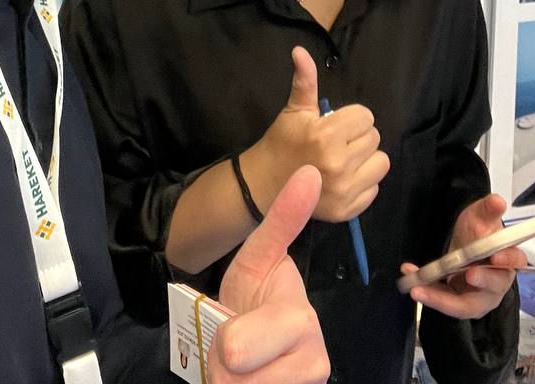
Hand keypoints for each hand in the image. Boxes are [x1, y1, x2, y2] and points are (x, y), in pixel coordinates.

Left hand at [210, 165, 329, 382]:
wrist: (254, 356)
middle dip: (220, 353)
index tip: (232, 347)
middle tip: (232, 343)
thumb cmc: (254, 303)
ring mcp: (305, 383)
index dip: (239, 341)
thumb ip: (281, 221)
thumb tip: (311, 172)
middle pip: (233, 358)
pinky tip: (249, 382)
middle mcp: (314, 361)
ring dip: (224, 379)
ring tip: (240, 366)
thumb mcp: (258, 258)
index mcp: (301, 319)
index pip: (266, 332)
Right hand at [243, 46, 388, 222]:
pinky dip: (363, 183)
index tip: (335, 125)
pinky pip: (375, 188)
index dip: (351, 118)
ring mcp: (344, 190)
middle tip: (338, 142)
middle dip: (358, 136)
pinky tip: (344, 179)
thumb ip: (305, 80)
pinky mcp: (347, 211)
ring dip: (366, 159)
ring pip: (381, 163)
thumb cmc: (283, 142)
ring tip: (345, 159)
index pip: (365, 116)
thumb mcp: (294, 110)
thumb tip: (300, 50)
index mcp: (326, 135)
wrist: (265, 185)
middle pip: (374, 138)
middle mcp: (339, 164)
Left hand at [400, 194, 525, 319]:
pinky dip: (429, 294)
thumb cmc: (478, 233)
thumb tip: (497, 201)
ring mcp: (479, 297)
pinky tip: (412, 280)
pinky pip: (445, 302)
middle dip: (481, 281)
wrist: (465, 246)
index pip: (515, 260)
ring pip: (464, 304)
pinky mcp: (460, 304)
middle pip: (492, 287)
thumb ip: (488, 209)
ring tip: (418, 289)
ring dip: (440, 299)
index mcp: (508, 259)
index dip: (508, 259)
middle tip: (467, 273)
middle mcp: (497, 283)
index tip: (496, 256)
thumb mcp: (480, 216)